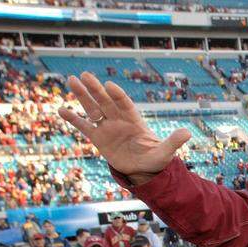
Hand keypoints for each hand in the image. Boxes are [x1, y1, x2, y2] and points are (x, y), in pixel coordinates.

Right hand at [59, 72, 190, 184]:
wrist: (144, 170)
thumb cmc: (156, 159)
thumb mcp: (165, 152)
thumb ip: (173, 142)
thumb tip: (187, 133)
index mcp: (134, 121)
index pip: (125, 105)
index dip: (118, 96)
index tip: (110, 86)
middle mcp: (119, 120)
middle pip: (106, 102)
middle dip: (96, 89)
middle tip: (84, 74)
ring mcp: (107, 127)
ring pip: (93, 108)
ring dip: (82, 96)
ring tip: (71, 81)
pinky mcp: (98, 138)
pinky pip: (84, 126)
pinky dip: (73, 119)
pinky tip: (61, 110)